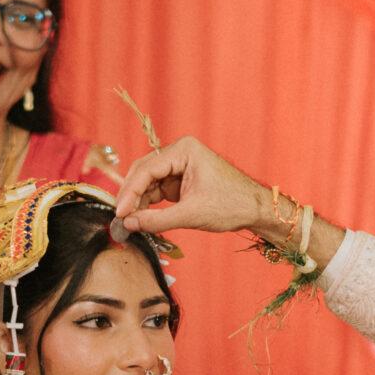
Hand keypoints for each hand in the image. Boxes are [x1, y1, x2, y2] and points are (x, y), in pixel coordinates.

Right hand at [111, 136, 269, 243]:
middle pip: (144, 172)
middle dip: (131, 195)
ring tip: (127, 222)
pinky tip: (139, 219)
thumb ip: (158, 220)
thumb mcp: (192, 214)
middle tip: (119, 217)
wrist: (255, 209)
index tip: (120, 212)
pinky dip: (147, 205)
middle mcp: (179, 153)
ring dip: (137, 202)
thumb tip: (129, 224)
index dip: (131, 192)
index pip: (148, 168)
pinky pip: (156, 191)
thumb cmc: (232, 205)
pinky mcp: (180, 181)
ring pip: (147, 183)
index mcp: (185, 150)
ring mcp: (179, 167)